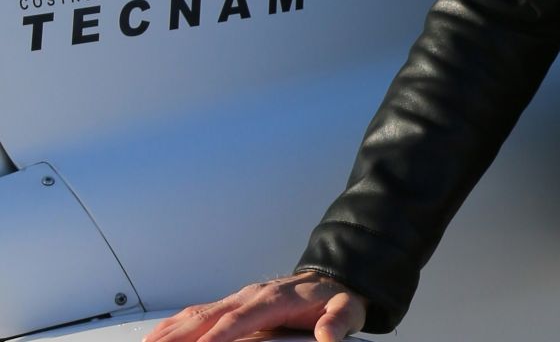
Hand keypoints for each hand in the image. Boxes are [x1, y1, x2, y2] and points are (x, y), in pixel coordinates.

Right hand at [142, 271, 366, 341]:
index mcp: (274, 299)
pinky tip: (155, 338)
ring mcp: (237, 299)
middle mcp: (249, 296)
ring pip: (196, 315)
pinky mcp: (230, 304)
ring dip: (169, 332)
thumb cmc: (333, 298)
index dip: (219, 335)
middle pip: (208, 317)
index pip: (240, 319)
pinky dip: (173, 326)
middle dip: (180, 336)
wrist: (331, 279)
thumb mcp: (347, 309)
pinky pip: (196, 314)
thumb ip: (338, 321)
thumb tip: (328, 335)